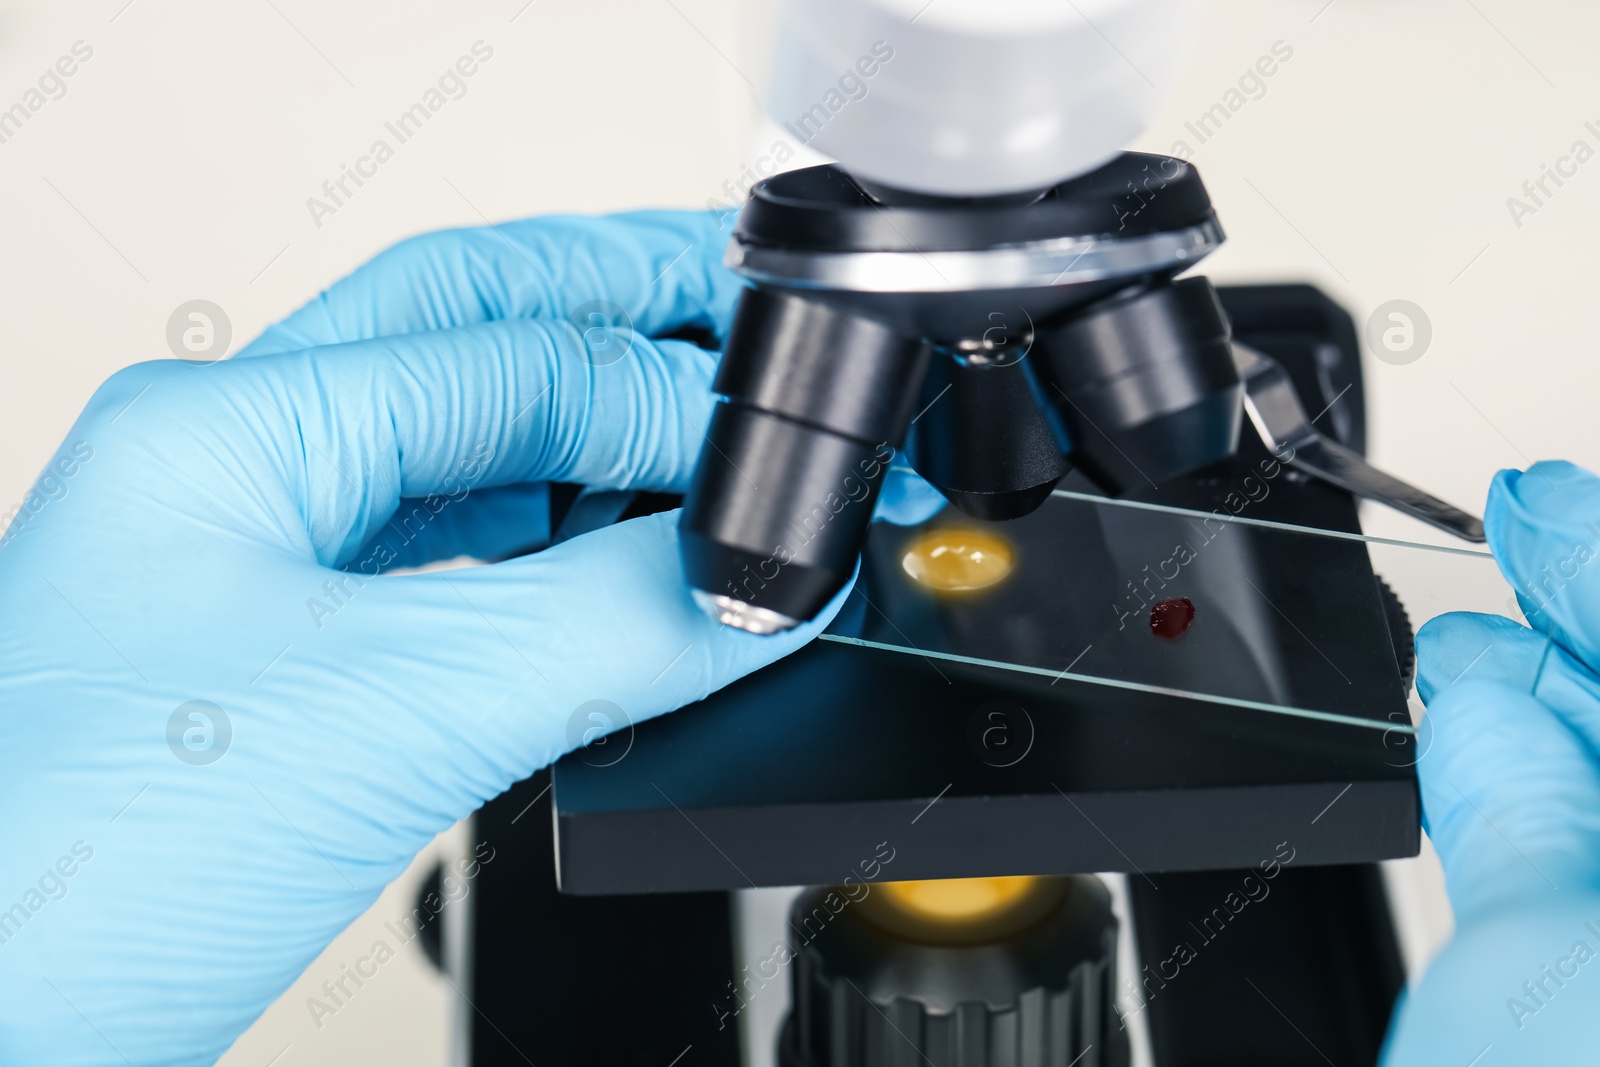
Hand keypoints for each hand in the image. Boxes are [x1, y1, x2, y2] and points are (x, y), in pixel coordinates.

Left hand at [0, 210, 938, 1064]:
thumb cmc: (55, 884)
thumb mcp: (386, 721)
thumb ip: (606, 629)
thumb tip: (764, 582)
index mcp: (228, 432)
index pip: (511, 359)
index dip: (672, 401)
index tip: (787, 473)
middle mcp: (240, 471)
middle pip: (478, 332)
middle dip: (631, 314)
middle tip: (762, 315)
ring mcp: (258, 563)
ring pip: (470, 445)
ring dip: (601, 437)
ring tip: (719, 440)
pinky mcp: (292, 663)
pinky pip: (459, 563)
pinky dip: (563, 550)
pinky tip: (633, 568)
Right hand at [1385, 461, 1599, 1063]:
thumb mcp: (1548, 963)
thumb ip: (1516, 813)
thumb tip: (1479, 713)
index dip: (1597, 563)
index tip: (1537, 500)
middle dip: (1572, 622)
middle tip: (1513, 545)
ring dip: (1536, 704)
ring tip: (1460, 649)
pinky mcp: (1593, 990)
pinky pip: (1582, 854)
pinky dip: (1526, 796)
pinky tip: (1473, 756)